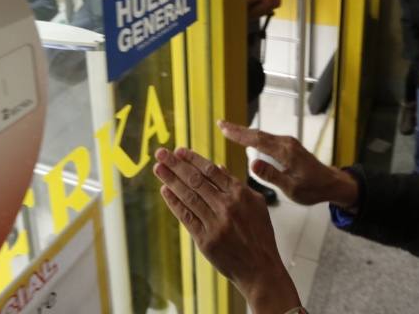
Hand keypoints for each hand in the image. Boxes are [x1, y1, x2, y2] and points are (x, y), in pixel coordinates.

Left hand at [153, 147, 300, 312]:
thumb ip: (236, 184)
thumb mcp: (256, 204)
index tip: (179, 151)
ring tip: (158, 168)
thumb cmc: (259, 235)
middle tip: (161, 153)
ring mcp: (216, 223)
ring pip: (188, 196)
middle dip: (176, 165)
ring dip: (170, 180)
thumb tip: (218, 166)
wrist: (260, 268)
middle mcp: (227, 206)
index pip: (211, 171)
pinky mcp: (206, 240)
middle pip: (196, 180)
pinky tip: (165, 191)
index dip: (193, 159)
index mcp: (241, 194)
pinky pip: (186, 217)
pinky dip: (174, 203)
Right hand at [218, 121, 358, 207]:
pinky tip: (246, 138)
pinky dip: (253, 137)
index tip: (223, 128)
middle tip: (220, 123)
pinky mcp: (288, 146)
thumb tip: (252, 163)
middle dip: (238, 129)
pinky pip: (267, 139)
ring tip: (228, 129)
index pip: (258, 140)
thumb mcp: (292, 188)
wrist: (331, 183)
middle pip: (258, 134)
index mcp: (286, 152)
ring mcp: (287, 143)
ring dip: (244, 132)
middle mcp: (286, 143)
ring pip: (262, 135)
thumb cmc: (312, 189)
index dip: (239, 134)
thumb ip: (272, 176)